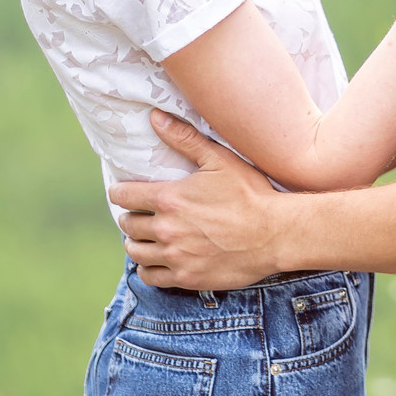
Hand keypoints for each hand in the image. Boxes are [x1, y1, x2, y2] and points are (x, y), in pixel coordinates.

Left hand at [108, 111, 282, 289]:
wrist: (276, 234)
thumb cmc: (250, 194)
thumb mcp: (220, 160)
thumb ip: (185, 139)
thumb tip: (154, 117)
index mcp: (169, 198)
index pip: (123, 196)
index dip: (120, 192)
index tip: (124, 191)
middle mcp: (166, 229)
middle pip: (128, 224)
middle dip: (131, 216)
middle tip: (142, 213)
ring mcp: (175, 256)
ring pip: (134, 252)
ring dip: (137, 242)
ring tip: (147, 236)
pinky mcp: (185, 277)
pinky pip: (150, 277)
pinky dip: (149, 267)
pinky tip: (159, 259)